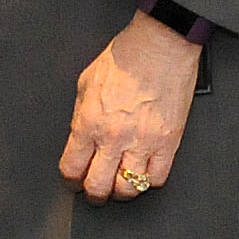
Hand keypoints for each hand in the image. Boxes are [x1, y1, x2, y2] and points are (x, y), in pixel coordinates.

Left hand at [61, 15, 200, 199]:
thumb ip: (80, 115)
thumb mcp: (85, 82)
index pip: (72, 168)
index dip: (70, 180)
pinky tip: (144, 170)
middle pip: (97, 186)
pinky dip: (148, 180)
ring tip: (120, 183)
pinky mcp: (168, 142)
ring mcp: (142, 142)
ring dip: (121, 191)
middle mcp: (113, 137)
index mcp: (88, 122)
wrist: (159, 44)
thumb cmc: (125, 57)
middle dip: (93, 194)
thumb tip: (78, 138)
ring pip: (128, 188)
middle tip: (96, 191)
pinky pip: (157, 178)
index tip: (74, 180)